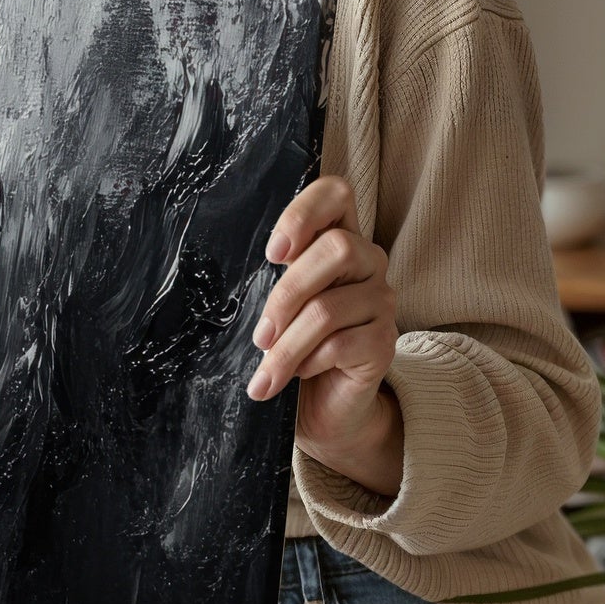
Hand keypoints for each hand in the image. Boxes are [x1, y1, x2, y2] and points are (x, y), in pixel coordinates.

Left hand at [245, 175, 402, 496]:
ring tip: (265, 369)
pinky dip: (308, 362)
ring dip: (287, 343)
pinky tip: (297, 377)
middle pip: (336, 248)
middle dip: (286, 293)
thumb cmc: (289, 346)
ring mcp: (381, 301)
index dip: (304, 212)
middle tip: (259, 334)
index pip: (336, 194)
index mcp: (337, 238)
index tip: (272, 253)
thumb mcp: (274, 305)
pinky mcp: (385, 342)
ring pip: (329, 307)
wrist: (321, 409)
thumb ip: (267, 277)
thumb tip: (219, 270)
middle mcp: (368, 261)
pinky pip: (341, 344)